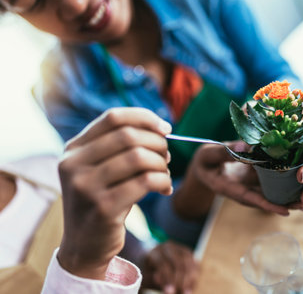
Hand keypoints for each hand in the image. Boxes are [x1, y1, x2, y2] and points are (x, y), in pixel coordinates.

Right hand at [57, 107, 172, 279]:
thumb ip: (120, 147)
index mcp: (73, 149)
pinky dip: (162, 181)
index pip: (113, 117)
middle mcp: (73, 165)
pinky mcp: (103, 208)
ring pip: (138, 157)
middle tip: (167, 157)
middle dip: (157, 143)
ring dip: (161, 164)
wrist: (85, 245)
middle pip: (128, 136)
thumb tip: (161, 128)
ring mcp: (86, 187)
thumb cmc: (102, 200)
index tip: (166, 129)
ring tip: (165, 174)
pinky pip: (145, 182)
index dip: (145, 118)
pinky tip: (165, 189)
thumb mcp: (100, 169)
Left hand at [139, 241, 197, 293]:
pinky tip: (191, 287)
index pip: (163, 264)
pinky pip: (194, 263)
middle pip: (178, 262)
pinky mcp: (188, 253)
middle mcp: (168, 247)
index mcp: (155, 252)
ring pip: (188, 262)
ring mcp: (179, 248)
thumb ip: (156, 280)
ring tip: (187, 292)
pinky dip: (195, 276)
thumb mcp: (147, 277)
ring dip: (190, 279)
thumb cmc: (148, 271)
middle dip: (180, 280)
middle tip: (182, 293)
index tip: (170, 292)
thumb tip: (168, 287)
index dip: (168, 279)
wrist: (152, 260)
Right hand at [174, 141, 291, 216]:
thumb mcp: (209, 155)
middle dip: (288, 204)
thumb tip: (247, 146)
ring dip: (292, 196)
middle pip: (268, 200)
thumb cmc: (204, 161)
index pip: (251, 198)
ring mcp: (253, 185)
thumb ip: (225, 152)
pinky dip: (289, 182)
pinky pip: (274, 182)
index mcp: (230, 188)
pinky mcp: (258, 178)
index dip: (268, 205)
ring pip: (275, 193)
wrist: (205, 166)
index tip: (285, 211)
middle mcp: (245, 190)